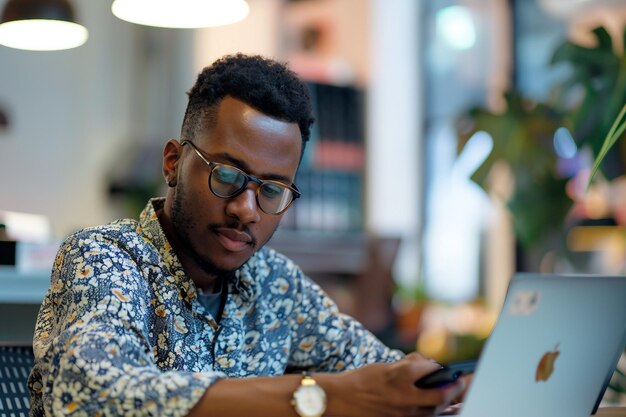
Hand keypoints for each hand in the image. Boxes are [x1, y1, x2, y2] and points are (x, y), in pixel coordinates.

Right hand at [321, 353, 465, 416]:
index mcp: (401, 375)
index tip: (442, 368)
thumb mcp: (385, 366)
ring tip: (454, 398)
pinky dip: (432, 412)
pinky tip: (437, 408)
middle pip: (442, 395)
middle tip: (461, 384)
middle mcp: (406, 395)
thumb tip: (425, 365)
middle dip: (456, 389)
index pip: (430, 368)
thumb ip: (406, 366)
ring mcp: (404, 412)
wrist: (341, 400)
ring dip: (447, 403)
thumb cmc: (361, 380)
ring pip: (435, 410)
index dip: (437, 367)